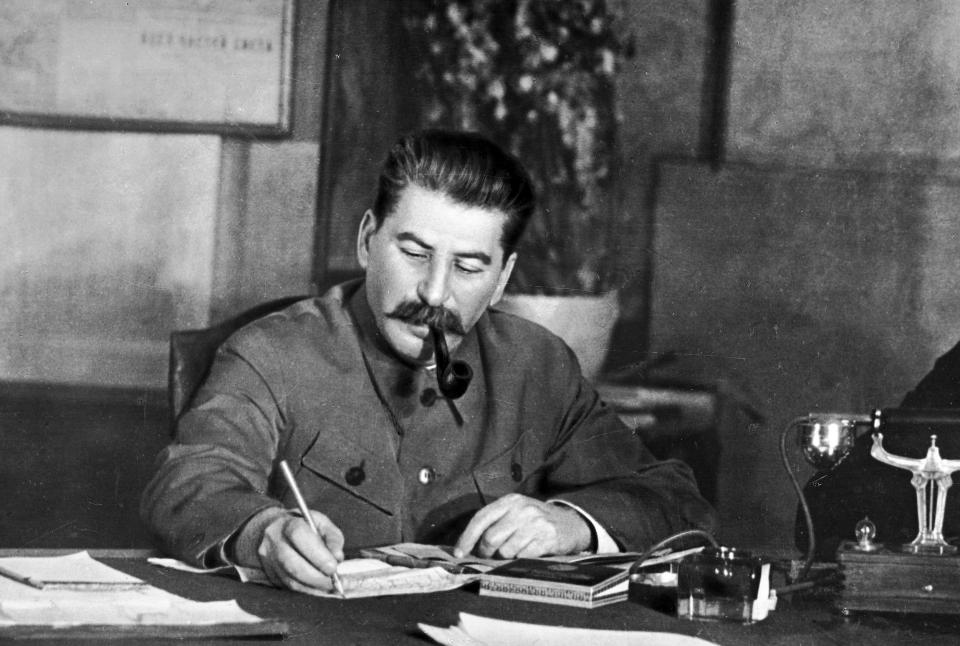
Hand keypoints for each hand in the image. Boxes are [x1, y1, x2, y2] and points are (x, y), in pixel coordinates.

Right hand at [236, 508, 344, 592]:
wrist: (276, 532)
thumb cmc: (304, 527)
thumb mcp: (322, 523)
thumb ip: (333, 537)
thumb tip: (338, 557)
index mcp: (288, 524)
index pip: (299, 537)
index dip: (317, 554)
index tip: (333, 567)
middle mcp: (274, 542)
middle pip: (293, 564)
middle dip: (317, 576)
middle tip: (335, 581)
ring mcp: (270, 561)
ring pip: (291, 580)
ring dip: (315, 586)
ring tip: (332, 586)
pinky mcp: (271, 576)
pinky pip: (291, 588)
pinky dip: (310, 590)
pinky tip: (322, 589)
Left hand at [452, 494, 591, 558]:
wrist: (570, 523)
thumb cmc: (535, 521)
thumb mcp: (515, 513)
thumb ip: (494, 523)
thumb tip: (467, 546)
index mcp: (510, 501)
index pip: (481, 518)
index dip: (466, 537)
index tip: (458, 553)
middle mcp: (522, 509)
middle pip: (491, 538)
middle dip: (485, 552)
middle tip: (488, 556)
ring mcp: (536, 523)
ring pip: (506, 551)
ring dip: (505, 557)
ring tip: (514, 551)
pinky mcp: (547, 538)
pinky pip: (523, 557)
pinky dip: (520, 559)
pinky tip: (527, 553)